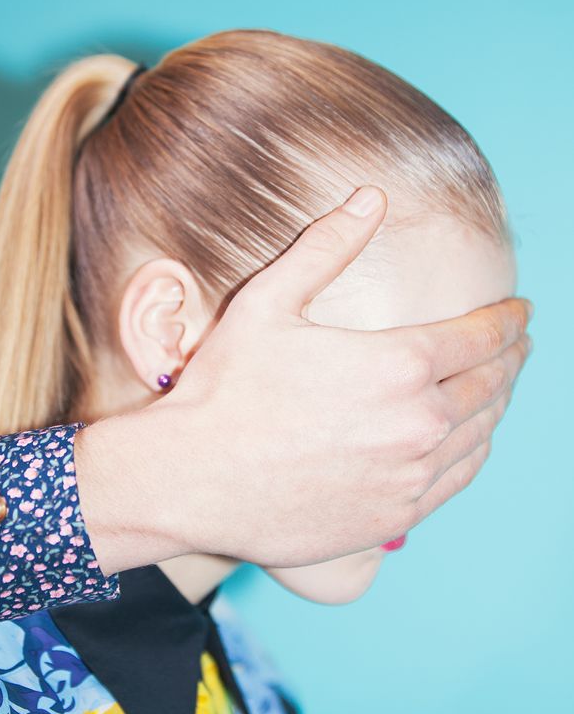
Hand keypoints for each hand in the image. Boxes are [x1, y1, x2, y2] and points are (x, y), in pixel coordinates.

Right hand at [77, 186, 531, 573]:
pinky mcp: (393, 517)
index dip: (508, 320)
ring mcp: (409, 476)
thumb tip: (370, 197)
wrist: (192, 480)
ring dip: (497, 404)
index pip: (482, 336)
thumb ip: (326, 247)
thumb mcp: (268, 302)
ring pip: (480, 433)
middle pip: (491, 384)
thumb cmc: (224, 389)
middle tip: (519, 346)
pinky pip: (456, 480)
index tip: (521, 312)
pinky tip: (471, 441)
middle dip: (511, 358)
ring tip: (499, 387)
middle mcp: (418, 422)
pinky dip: (474, 453)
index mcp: (398, 364)